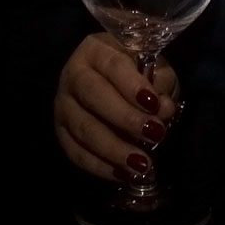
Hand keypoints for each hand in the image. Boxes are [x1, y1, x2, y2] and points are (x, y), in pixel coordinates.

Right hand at [53, 33, 180, 181]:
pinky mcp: (60, 131)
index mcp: (96, 50)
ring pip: (83, 128)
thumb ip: (161, 83)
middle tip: (155, 134)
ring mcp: (63, 104)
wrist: (105, 81)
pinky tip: (123, 174)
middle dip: (125, 118)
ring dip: (114, 149)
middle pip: (93, 95)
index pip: (113, 65)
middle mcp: (73, 73)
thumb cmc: (135, 72)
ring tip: (142, 165)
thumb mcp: (154, 68)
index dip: (133, 85)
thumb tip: (164, 110)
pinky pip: (75, 152)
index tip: (155, 105)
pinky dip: (100, 166)